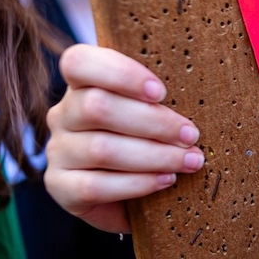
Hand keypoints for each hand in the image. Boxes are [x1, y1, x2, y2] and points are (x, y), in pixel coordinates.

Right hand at [44, 45, 203, 233]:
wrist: (132, 196)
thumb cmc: (150, 139)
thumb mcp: (154, 110)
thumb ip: (158, 97)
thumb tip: (200, 90)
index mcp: (82, 84)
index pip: (79, 62)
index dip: (120, 74)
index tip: (161, 92)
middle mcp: (63, 113)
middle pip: (97, 107)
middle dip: (153, 122)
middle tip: (191, 135)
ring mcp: (58, 151)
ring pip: (100, 149)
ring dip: (154, 155)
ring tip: (189, 160)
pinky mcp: (61, 187)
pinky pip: (95, 186)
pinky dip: (137, 183)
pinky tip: (166, 180)